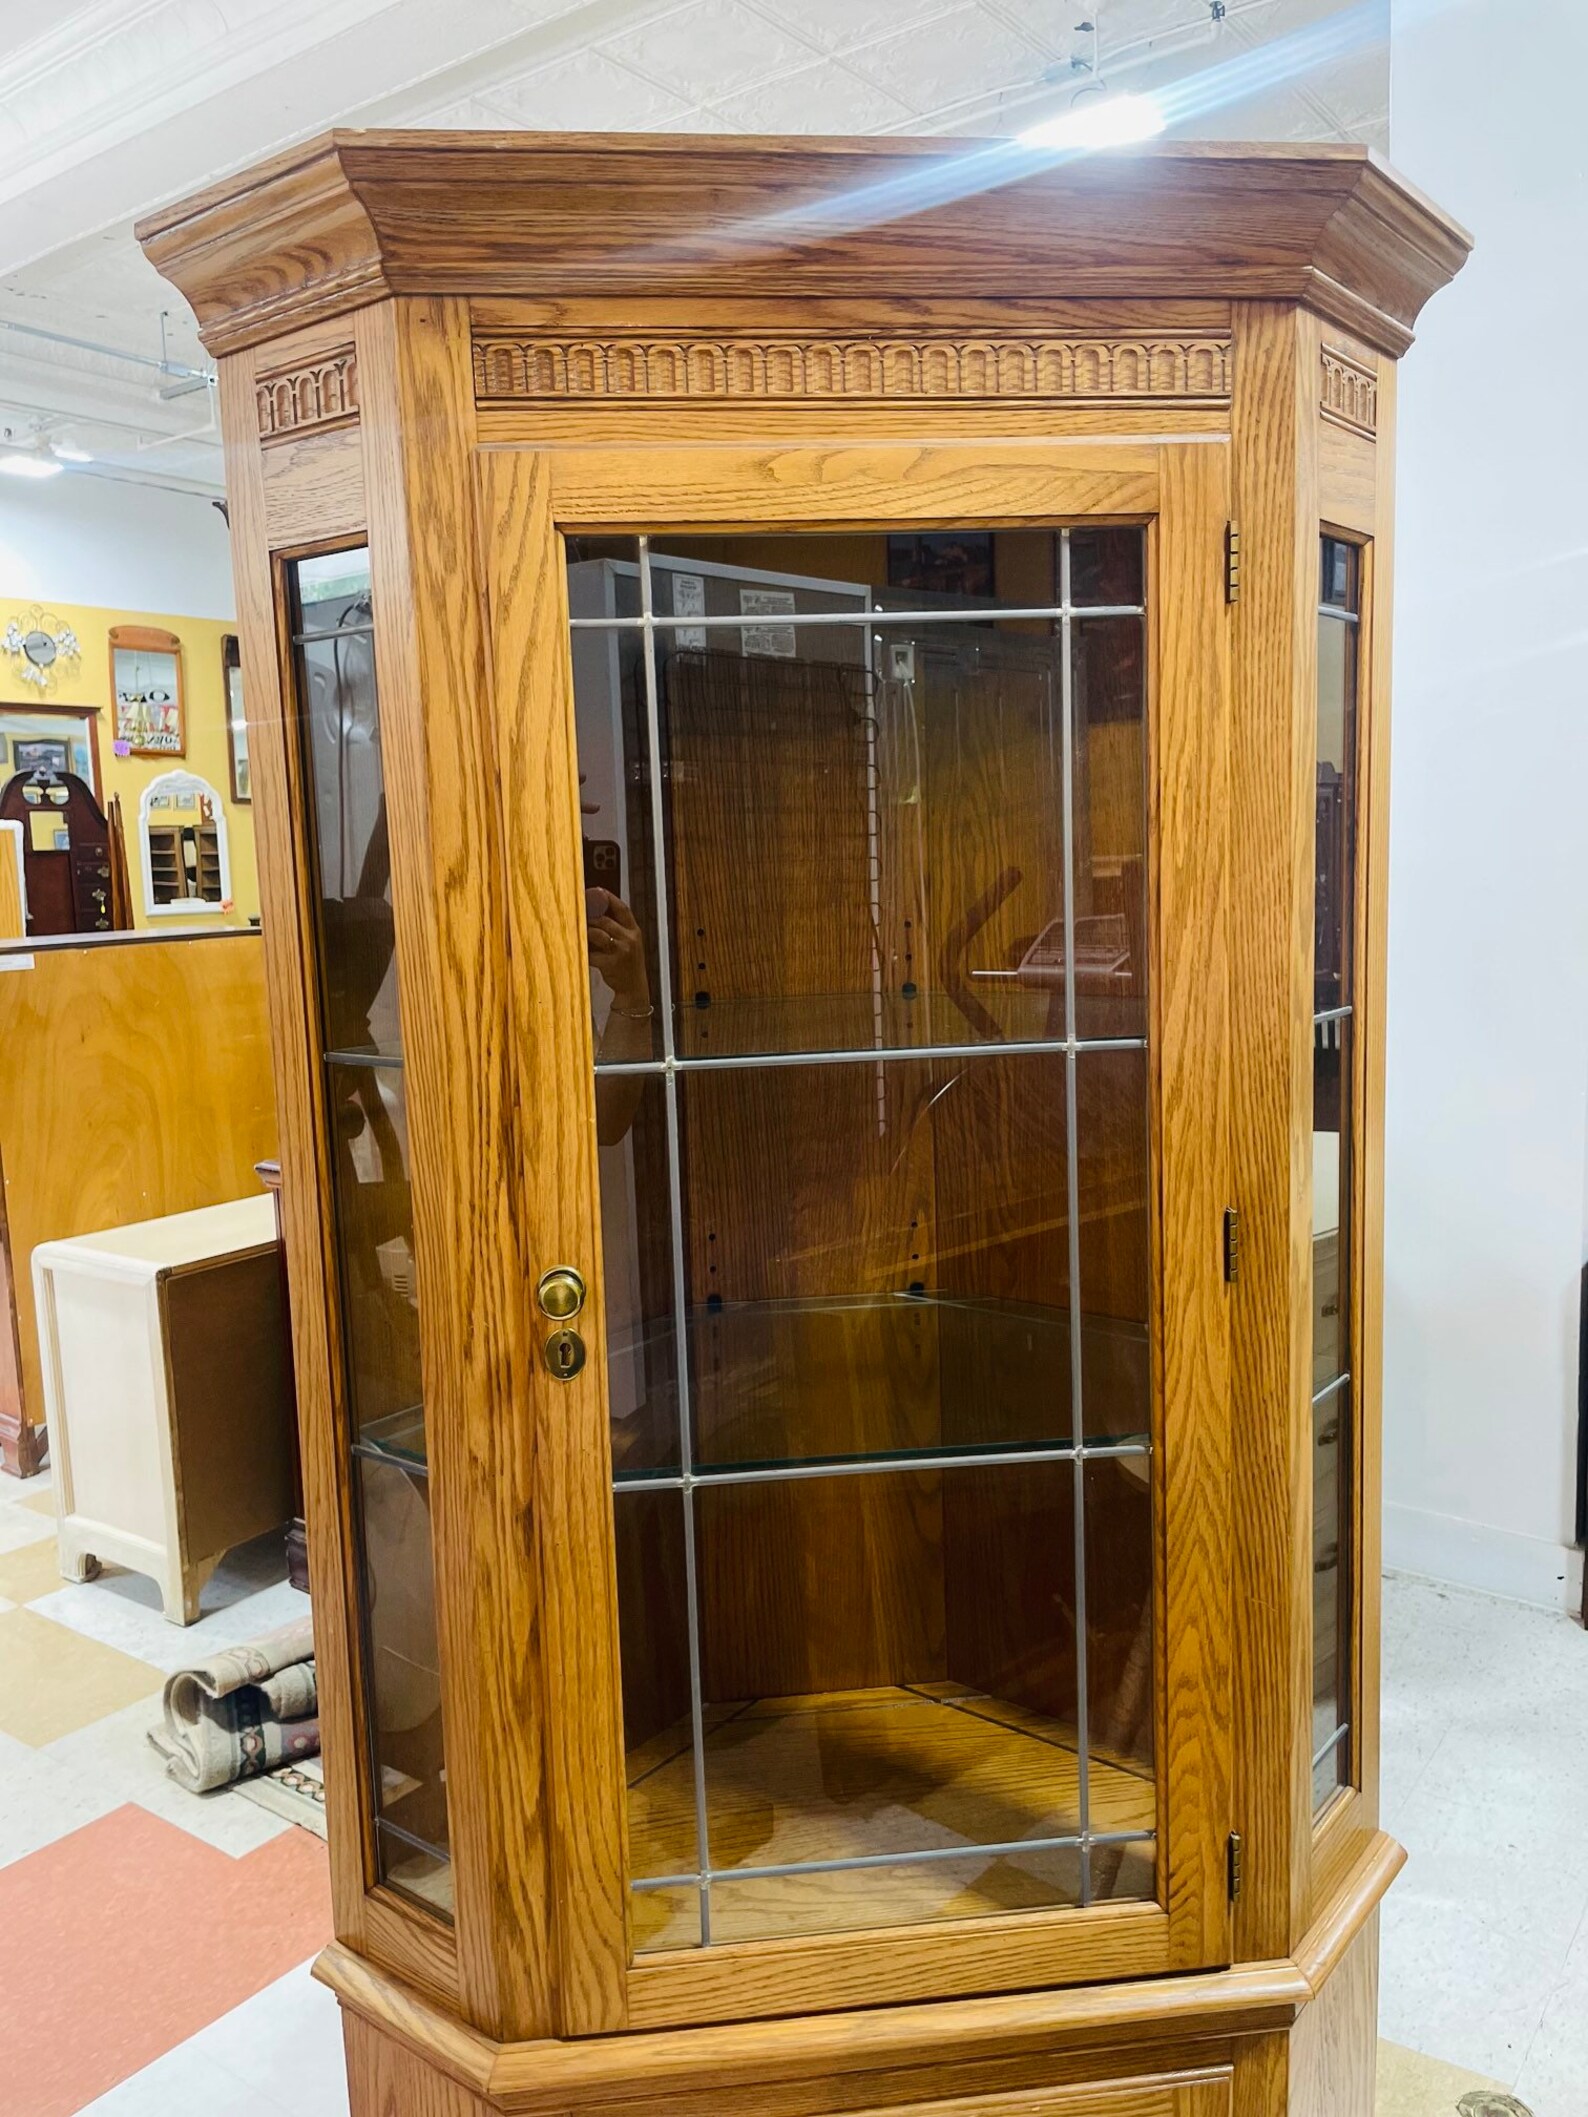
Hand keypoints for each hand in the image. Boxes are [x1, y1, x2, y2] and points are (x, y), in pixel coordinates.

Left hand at [586, 889, 649, 1010]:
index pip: (622, 909)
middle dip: (589, 914)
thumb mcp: (630, 943)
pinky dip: (583, 951)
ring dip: (584, 930)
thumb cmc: (628, 964)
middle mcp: (629, 939)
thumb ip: (618, 928)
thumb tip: (596, 913)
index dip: (609, 898)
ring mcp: (621, 951)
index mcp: (634, 931)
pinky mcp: (610, 964)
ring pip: (597, 933)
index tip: (597, 890)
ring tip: (575, 928)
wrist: (634, 988)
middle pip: (605, 920)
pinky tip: (577, 948)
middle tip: (577, 911)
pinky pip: (592, 953)